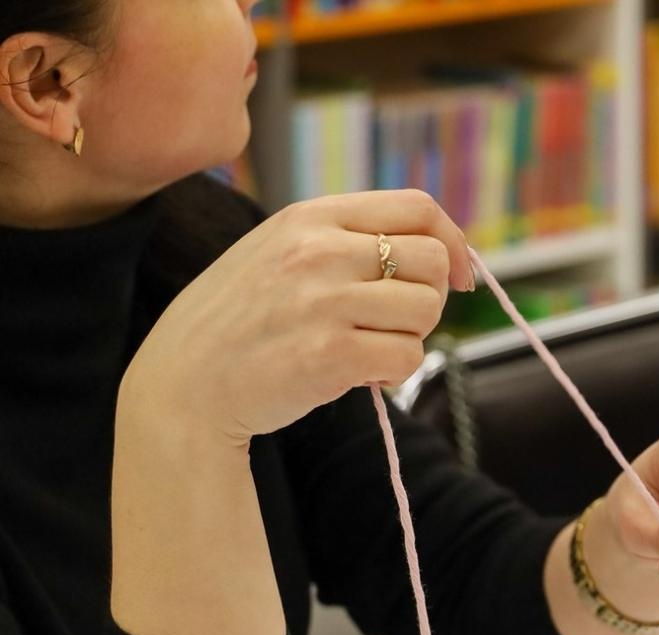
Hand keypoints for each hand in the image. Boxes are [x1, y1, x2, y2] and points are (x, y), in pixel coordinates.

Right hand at [122, 190, 473, 445]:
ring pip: (426, 312)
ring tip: (366, 348)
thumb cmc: (240, 321)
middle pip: (433, 262)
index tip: (460, 275)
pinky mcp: (331, 355)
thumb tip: (439, 251)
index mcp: (310, 217)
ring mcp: (324, 303)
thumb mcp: (279, 252)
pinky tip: (359, 376)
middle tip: (395, 323)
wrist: (182, 384)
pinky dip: (395, 374)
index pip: (417, 208)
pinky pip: (408, 358)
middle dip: (431, 298)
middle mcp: (319, 251)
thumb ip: (346, 241)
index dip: (454, 242)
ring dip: (409, 338)